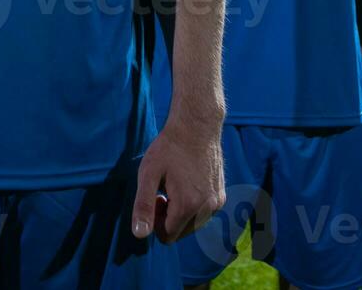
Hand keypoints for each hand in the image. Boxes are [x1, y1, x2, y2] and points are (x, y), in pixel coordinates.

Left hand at [132, 116, 225, 243]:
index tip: (154, 197)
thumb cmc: (169, 147)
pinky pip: (203, 213)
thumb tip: (139, 234)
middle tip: (162, 192)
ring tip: (174, 185)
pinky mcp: (222, 195)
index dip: (155, 220)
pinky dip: (193, 205)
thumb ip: (143, 206)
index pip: (167, 236)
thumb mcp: (149, 173)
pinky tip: (186, 182)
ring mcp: (217, 202)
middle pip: (180, 232)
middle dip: (167, 218)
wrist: (197, 125)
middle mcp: (207, 208)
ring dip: (180, 212)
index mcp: (188, 206)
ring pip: (192, 224)